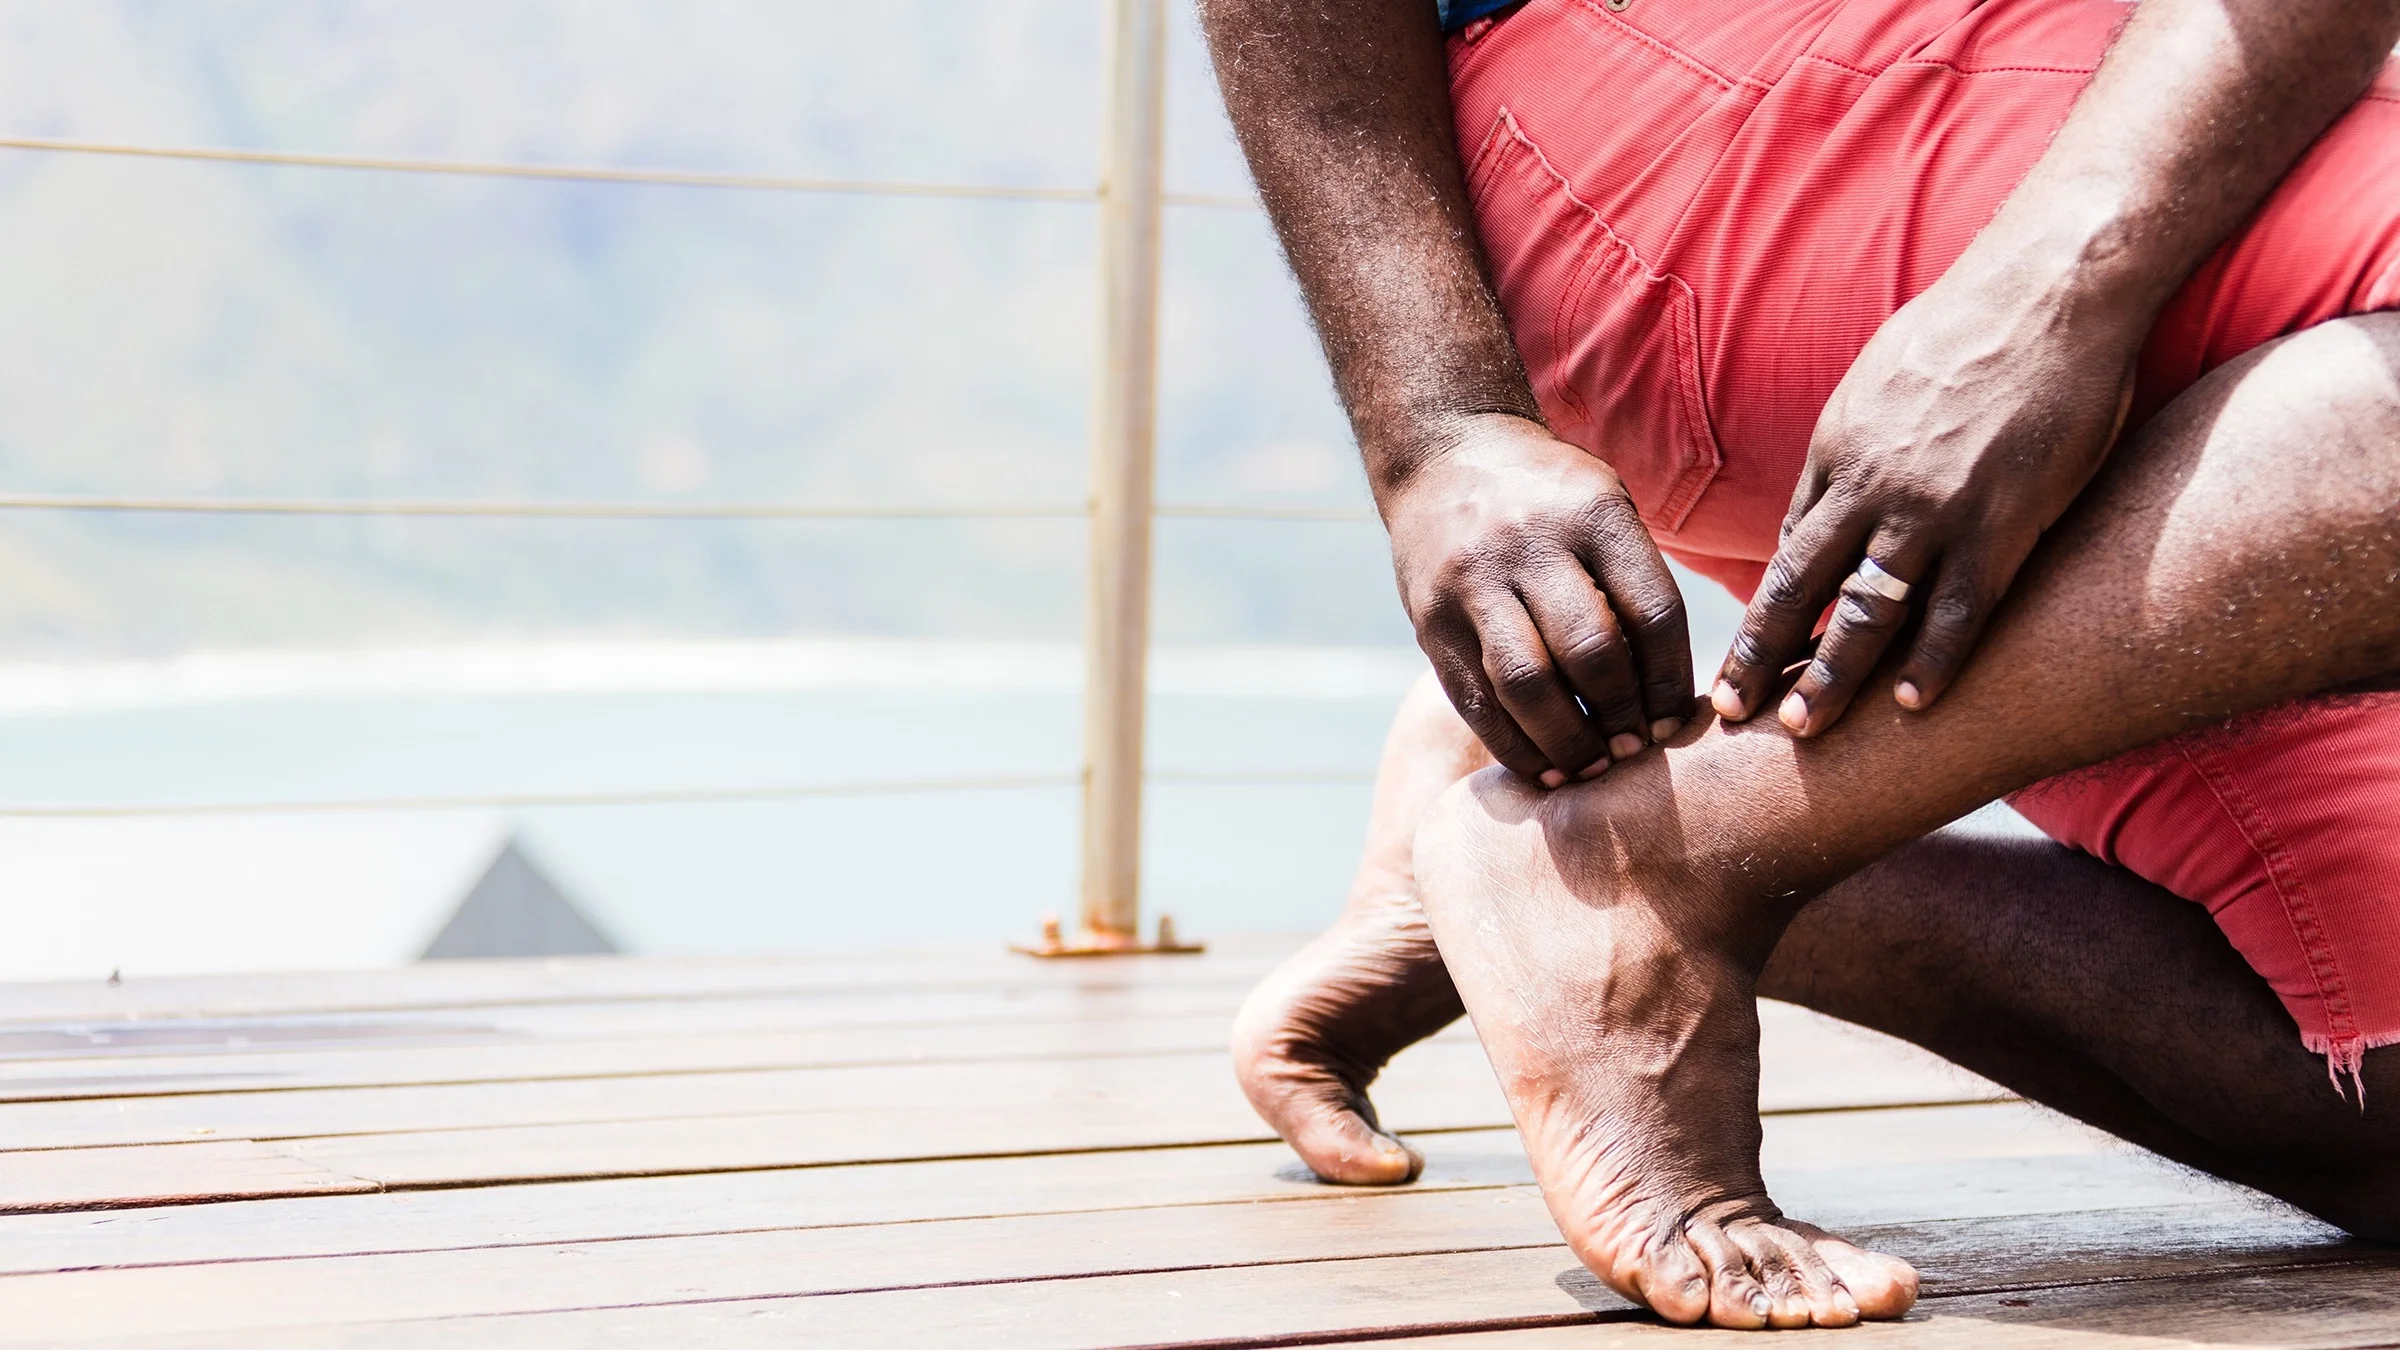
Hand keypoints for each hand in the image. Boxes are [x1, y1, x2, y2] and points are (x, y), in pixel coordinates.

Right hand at [1385, 413, 1693, 783]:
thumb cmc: (1550, 499)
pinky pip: (1476, 700)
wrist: (1445, 455)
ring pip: (1528, 684)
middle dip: (1620, 716)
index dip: (1671, 681)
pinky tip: (1543, 767)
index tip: (1674, 723)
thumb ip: (1635, 583)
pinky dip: (1513, 745)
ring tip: (1590, 768)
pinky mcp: (1431, 620)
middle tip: (1634, 751)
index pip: (1654, 613)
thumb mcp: (1605, 507)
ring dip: (1567, 742)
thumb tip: (1665, 696)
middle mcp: (1530, 543)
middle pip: (1591, 652)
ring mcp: (1473, 582)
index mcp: (1593, 514)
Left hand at [1711, 269, 2142, 735]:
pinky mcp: (2000, 524)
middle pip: (1799, 585)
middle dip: (1760, 654)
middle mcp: (1869, 486)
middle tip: (1730, 711)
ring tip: (1801, 730)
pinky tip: (1909, 706)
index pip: (1792, 546)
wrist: (2051, 291)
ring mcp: (1932, 510)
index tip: (1749, 652)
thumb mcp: (1882, 377)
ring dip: (1828, 675)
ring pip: (1866, 611)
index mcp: (1836, 450)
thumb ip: (1857, 440)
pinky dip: (1932, 663)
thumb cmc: (1970, 325)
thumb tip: (1836, 484)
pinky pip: (1959, 611)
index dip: (1770, 607)